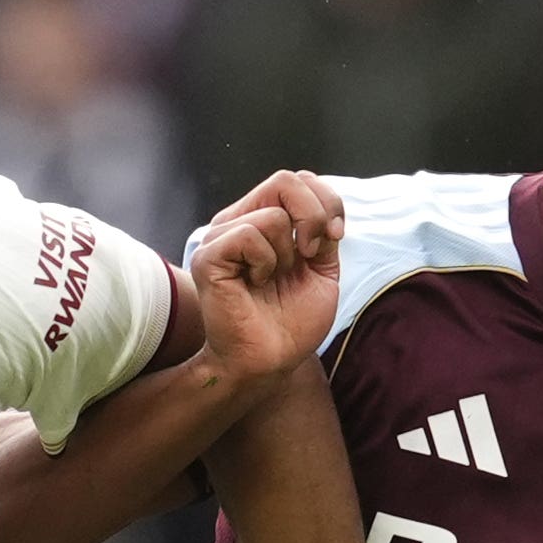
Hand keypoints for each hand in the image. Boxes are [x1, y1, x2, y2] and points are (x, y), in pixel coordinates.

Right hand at [188, 171, 345, 386]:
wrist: (270, 362)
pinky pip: (249, 234)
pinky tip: (255, 283)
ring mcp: (219, 237)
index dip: (327, 202)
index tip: (334, 238)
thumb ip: (324, 232)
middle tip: (311, 255)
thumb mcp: (322, 270)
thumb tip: (326, 211)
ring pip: (272, 215)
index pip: (299, 180)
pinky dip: (265, 262)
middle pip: (285, 180)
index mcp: (264, 221)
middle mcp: (239, 221)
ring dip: (286, 254)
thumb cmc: (292, 324)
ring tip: (272, 280)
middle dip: (314, 217)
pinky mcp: (208, 256)